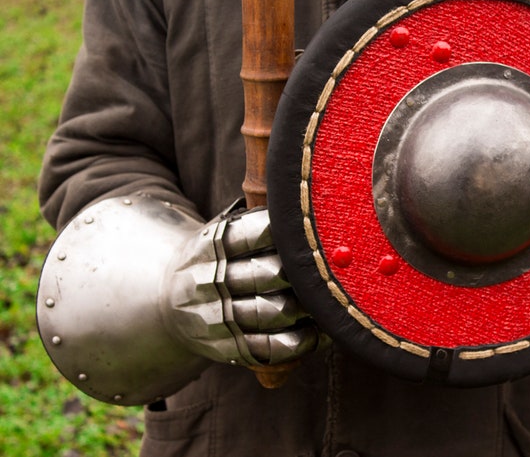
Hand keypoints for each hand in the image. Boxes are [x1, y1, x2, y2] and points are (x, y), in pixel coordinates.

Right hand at [167, 199, 327, 366]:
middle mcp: (211, 281)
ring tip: (325, 302)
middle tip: (323, 271)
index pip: (252, 233)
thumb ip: (255, 227)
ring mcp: (219, 317)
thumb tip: (307, 220)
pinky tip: (318, 331)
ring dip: (308, 307)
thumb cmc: (214, 262)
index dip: (285, 234)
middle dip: (302, 273)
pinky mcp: (230, 348)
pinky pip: (275, 346)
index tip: (305, 234)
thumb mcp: (218, 236)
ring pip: (276, 311)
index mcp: (211, 245)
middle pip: (270, 273)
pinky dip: (304, 340)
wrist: (165, 304)